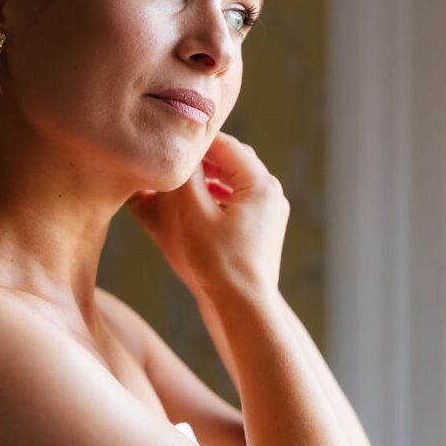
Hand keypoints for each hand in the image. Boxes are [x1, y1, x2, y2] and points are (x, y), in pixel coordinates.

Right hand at [124, 130, 289, 300]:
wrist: (244, 307)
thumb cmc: (218, 263)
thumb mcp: (193, 215)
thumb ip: (186, 179)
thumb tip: (179, 154)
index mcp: (260, 184)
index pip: (226, 145)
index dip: (197, 141)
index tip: (172, 137)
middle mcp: (272, 193)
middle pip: (234, 160)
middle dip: (204, 157)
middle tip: (176, 154)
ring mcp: (272, 212)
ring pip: (237, 180)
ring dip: (211, 176)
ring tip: (182, 177)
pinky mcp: (265, 229)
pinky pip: (241, 200)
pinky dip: (219, 195)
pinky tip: (198, 202)